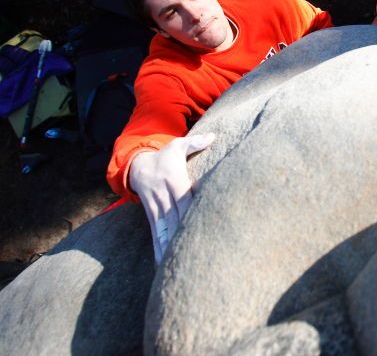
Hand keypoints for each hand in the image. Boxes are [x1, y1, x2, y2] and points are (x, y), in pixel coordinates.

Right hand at [129, 133, 215, 262]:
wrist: (136, 165)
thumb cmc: (164, 156)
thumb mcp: (177, 146)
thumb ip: (195, 142)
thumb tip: (213, 136)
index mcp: (174, 181)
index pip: (185, 199)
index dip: (192, 213)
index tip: (202, 227)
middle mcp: (164, 197)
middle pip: (176, 219)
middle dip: (184, 237)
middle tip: (195, 254)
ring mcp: (157, 208)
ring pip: (164, 230)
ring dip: (170, 248)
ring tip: (176, 267)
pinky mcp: (152, 216)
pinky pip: (156, 234)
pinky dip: (159, 249)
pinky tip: (162, 265)